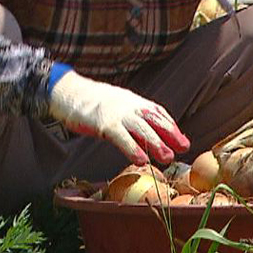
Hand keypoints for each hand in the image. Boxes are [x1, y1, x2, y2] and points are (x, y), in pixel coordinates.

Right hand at [49, 72, 188, 164]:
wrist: (69, 92)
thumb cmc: (93, 103)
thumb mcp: (117, 106)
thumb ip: (131, 117)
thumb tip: (146, 133)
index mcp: (133, 102)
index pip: (158, 113)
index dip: (172, 127)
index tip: (183, 141)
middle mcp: (129, 106)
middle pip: (154, 120)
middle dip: (170, 134)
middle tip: (183, 149)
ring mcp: (117, 114)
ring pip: (141, 129)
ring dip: (156, 143)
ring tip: (167, 157)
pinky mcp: (104, 123)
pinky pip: (121, 137)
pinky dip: (133, 148)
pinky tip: (141, 160)